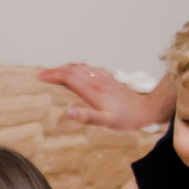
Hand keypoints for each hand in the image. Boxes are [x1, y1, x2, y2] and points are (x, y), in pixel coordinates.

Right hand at [37, 62, 168, 130]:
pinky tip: (79, 72)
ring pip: (80, 67)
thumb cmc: (127, 118)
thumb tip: (67, 112)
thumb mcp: (107, 122)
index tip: (40, 77)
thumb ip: (87, 117)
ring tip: (55, 73)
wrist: (147, 108)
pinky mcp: (109, 79)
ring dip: (66, 68)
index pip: (68, 77)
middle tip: (42, 75)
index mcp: (92, 90)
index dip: (53, 75)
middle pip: (72, 69)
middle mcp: (96, 80)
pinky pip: (89, 69)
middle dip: (55, 70)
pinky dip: (78, 68)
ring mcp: (103, 78)